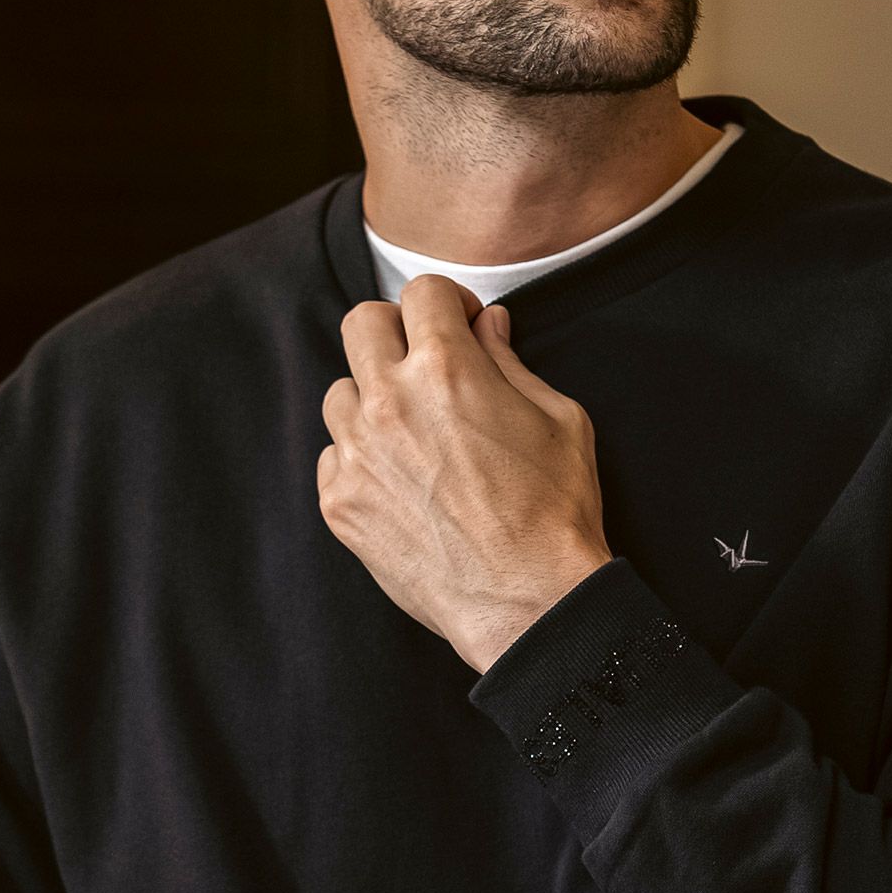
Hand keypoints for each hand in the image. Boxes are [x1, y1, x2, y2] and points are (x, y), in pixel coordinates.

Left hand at [317, 274, 614, 672]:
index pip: (421, 291)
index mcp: (446, 368)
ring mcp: (357, 453)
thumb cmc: (554, 511)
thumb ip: (511, 363)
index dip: (447, 302)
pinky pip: (333, 456)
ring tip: (412, 429)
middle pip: (360, 323)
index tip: (460, 323)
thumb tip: (487, 325)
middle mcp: (390, 401)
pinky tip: (401, 479)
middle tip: (425, 360)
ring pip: (340, 392)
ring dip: (373, 397)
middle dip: (395, 330)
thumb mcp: (558, 420)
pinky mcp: (340, 502)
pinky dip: (361, 457)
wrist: (527, 601)